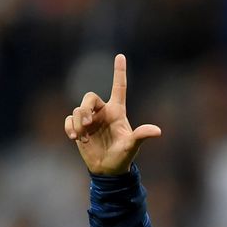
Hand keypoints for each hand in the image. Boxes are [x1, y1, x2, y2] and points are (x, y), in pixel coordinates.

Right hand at [65, 53, 161, 175]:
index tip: (121, 56)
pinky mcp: (78, 128)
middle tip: (87, 124)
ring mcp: (90, 120)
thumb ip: (141, 136)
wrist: (108, 170)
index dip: (119, 71)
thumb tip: (158, 131)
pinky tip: (74, 138)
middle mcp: (103, 112)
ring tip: (82, 137)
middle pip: (89, 97)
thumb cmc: (123, 157)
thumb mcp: (132, 146)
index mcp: (117, 111)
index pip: (119, 87)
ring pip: (77, 110)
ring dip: (77, 123)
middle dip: (85, 109)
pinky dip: (69, 127)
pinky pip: (68, 119)